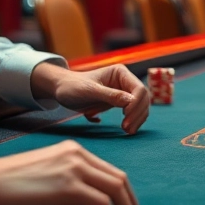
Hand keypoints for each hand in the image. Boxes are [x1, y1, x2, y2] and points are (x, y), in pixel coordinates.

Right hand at [0, 140, 143, 204]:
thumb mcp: (38, 181)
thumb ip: (58, 191)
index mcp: (70, 151)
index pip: (108, 171)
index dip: (123, 191)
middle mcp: (77, 156)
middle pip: (118, 179)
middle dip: (131, 202)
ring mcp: (74, 170)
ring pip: (116, 190)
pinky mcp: (69, 189)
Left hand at [31, 63, 150, 134]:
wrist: (61, 90)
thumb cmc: (73, 87)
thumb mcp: (90, 91)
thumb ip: (110, 96)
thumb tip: (131, 102)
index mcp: (120, 73)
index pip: (139, 89)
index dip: (136, 105)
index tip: (125, 119)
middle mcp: (125, 81)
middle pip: (143, 99)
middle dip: (137, 114)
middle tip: (126, 129)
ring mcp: (123, 92)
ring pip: (140, 107)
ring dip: (136, 119)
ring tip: (127, 131)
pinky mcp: (119, 102)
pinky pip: (132, 112)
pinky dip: (132, 121)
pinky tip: (124, 129)